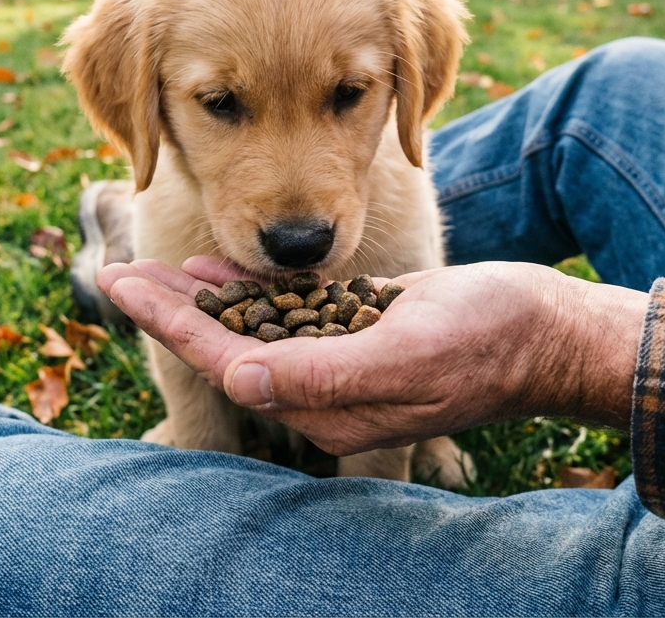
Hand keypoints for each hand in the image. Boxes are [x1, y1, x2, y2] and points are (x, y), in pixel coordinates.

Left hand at [98, 257, 646, 455]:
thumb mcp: (407, 354)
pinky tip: (216, 268)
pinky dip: (248, 288)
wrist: (547, 331)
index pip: (224, 359)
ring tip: (152, 264)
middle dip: (168, 308)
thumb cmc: (489, 340)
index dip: (166, 322)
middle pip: (225, 342)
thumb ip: (323, 374)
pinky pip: (286, 310)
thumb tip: (243, 378)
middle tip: (117, 267)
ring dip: (199, 295)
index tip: (119, 285)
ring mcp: (338, 355)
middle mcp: (321, 385)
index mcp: (323, 400)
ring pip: (250, 325)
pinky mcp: (356, 327)